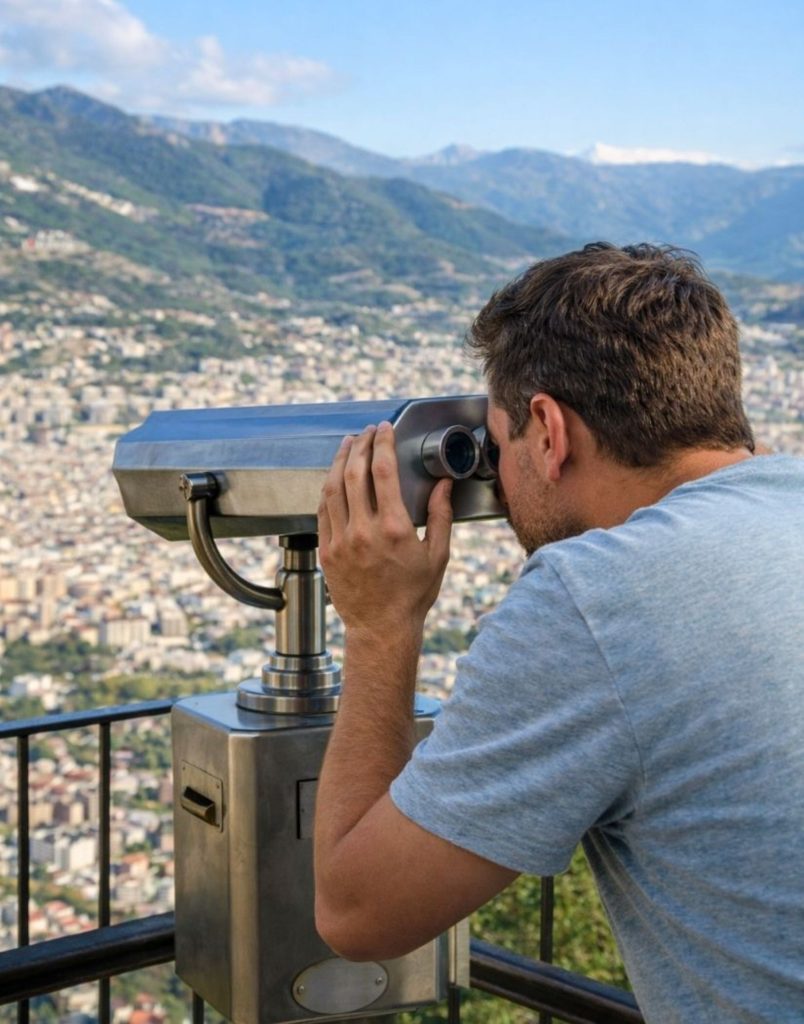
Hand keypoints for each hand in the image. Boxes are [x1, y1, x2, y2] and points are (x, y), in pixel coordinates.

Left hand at [318, 421, 452, 633]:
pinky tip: (335, 478)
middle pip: (354, 473)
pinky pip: (323, 510)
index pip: (383, 472)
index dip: (382, 444)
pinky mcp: (326, 551)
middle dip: (359, 445)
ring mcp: (340, 541)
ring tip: (347, 445)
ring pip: (333, 488)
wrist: (381, 628)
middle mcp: (363, 532)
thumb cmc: (413, 595)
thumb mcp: (437, 556)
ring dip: (339, 461)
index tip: (385, 429)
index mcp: (393, 529)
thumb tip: (444, 483)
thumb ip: (440, 516)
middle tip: (367, 432)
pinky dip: (329, 488)